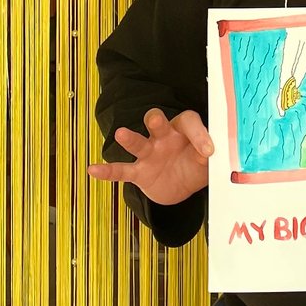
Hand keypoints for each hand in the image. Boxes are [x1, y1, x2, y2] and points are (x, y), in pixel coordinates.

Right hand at [87, 108, 212, 205]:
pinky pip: (122, 170)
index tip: (209, 151)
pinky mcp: (139, 172)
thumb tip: (211, 153)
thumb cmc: (194, 165)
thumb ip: (207, 156)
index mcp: (183, 131)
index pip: (189, 123)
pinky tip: (93, 170)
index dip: (199, 134)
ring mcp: (149, 154)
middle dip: (155, 120)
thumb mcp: (206, 162)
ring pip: (138, 142)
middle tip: (154, 120)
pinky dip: (108, 171)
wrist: (180, 186)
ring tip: (121, 134)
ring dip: (130, 138)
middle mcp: (164, 137)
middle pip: (158, 122)